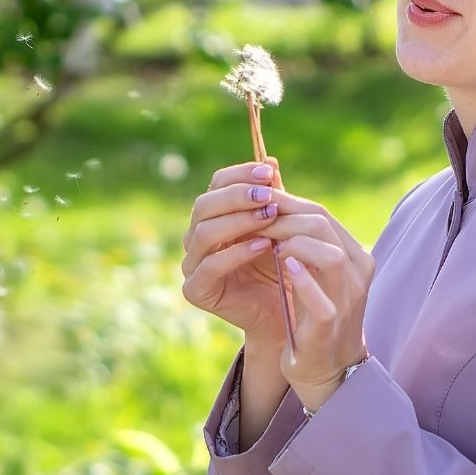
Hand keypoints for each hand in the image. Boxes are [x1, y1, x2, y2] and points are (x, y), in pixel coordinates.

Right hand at [181, 159, 290, 349]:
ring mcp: (192, 265)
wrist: (284, 313)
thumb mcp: (278, 227)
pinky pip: (211, 266)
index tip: (269, 172)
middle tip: (268, 195)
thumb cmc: (281, 266)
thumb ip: (271, 198)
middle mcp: (196, 238)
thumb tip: (270, 161)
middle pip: (204, 205)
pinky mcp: (196, 291)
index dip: (239, 175)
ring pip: (204, 232)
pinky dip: (237, 253)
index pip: (216, 185)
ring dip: (239, 220)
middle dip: (238, 196)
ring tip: (269, 216)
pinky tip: (264, 245)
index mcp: (212, 217)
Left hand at [264, 192, 374, 412]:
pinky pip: (323, 302)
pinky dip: (302, 281)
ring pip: (329, 256)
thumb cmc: (314, 314)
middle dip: (281, 218)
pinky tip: (282, 267)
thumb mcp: (313, 271)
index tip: (254, 204)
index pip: (321, 214)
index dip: (284, 204)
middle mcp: (358, 273)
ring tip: (266, 244)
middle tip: (252, 221)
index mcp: (355, 255)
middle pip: (323, 226)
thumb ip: (301, 238)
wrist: (328, 368)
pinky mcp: (332, 327)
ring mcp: (348, 300)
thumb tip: (271, 198)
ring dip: (291, 243)